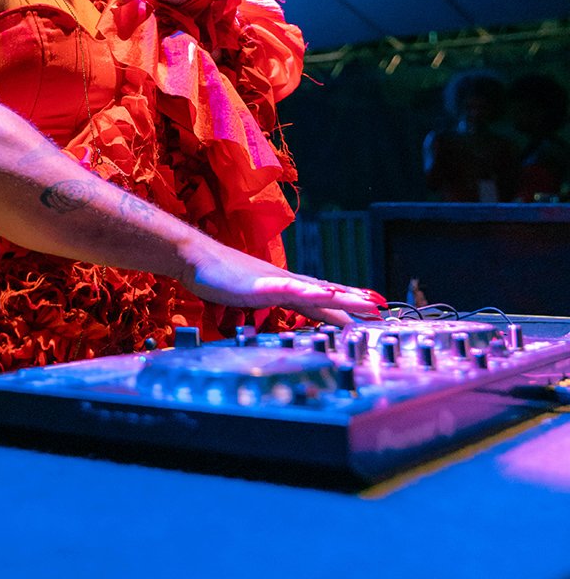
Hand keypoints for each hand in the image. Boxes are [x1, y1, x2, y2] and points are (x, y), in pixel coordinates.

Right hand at [190, 248, 385, 325]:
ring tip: (367, 303)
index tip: (367, 314)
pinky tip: (327, 297)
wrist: (197, 259)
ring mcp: (277, 282)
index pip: (322, 301)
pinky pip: (292, 290)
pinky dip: (312, 294)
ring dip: (344, 297)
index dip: (346, 308)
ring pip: (318, 291)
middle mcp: (287, 283)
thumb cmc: (219, 278)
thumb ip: (266, 306)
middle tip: (381, 309)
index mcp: (285, 289)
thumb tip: (277, 319)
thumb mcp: (249, 297)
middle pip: (328, 294)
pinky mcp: (263, 284)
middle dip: (355, 303)